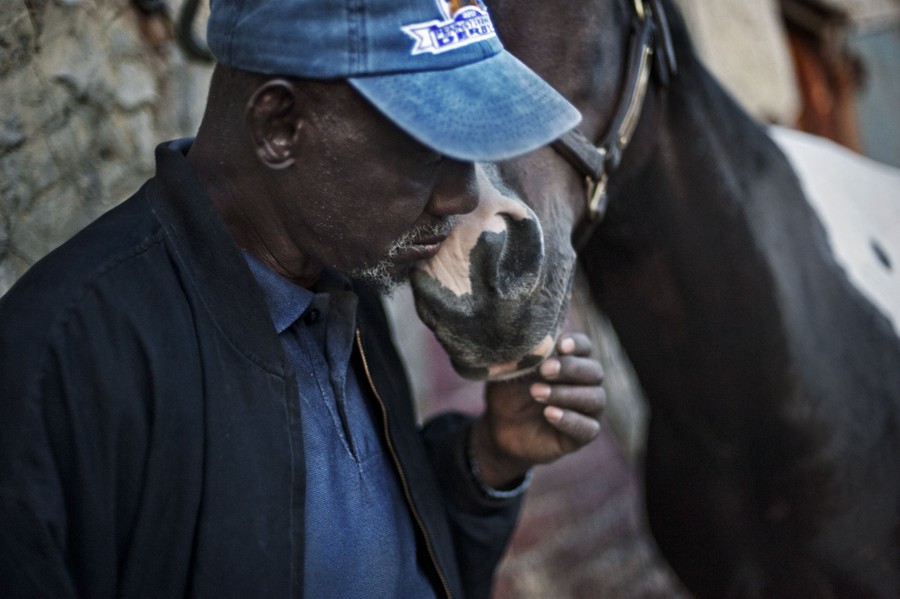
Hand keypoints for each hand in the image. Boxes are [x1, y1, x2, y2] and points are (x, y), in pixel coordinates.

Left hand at [470, 333, 605, 488]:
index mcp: (573, 361)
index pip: (584, 348)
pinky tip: (549, 413)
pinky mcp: (583, 435)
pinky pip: (588, 428)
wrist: (500, 428)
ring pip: (594, 398)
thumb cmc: (510, 392)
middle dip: (570, 368)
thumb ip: (526, 354)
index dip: (576, 344)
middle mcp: (587, 384)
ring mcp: (588, 410)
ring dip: (566, 394)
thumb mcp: (514, 370)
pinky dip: (570, 420)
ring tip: (537, 392)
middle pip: (594, 371)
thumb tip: (533, 336)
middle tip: (545, 369)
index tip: (560, 345)